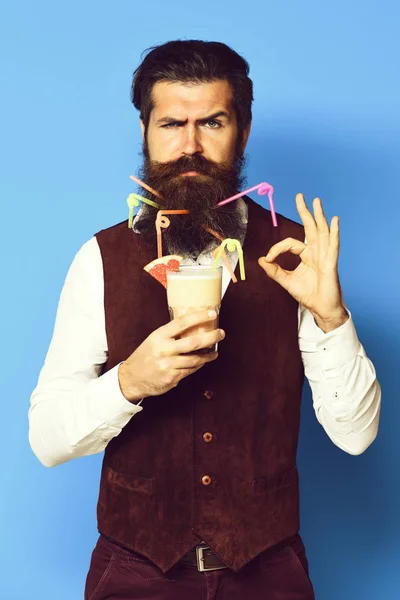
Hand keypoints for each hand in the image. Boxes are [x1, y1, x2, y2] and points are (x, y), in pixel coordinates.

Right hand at [118, 310, 224, 401]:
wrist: (131, 378)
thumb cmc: (145, 356)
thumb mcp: (154, 340)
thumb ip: (171, 334)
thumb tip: (193, 326)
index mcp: (159, 336)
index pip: (182, 322)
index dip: (199, 317)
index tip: (212, 313)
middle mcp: (164, 350)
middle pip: (194, 342)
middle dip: (211, 337)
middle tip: (221, 333)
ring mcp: (168, 365)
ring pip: (195, 359)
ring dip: (208, 355)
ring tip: (214, 352)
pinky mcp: (172, 378)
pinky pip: (191, 370)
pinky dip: (198, 365)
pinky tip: (202, 361)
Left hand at [258, 194, 347, 332]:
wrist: (321, 309)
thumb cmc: (308, 295)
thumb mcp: (286, 281)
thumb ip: (274, 271)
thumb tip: (262, 259)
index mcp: (307, 256)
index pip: (290, 243)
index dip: (277, 248)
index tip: (269, 258)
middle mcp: (317, 252)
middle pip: (310, 228)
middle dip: (305, 211)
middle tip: (300, 195)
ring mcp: (325, 256)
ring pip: (322, 232)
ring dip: (319, 216)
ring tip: (317, 201)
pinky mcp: (331, 264)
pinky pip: (333, 246)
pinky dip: (334, 233)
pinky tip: (334, 221)